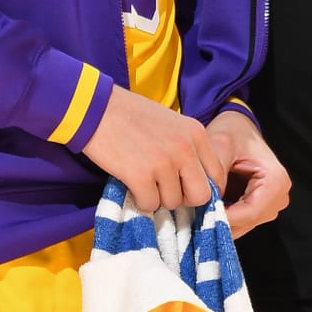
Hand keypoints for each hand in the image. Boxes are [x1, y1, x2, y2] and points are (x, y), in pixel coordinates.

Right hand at [83, 85, 222, 215]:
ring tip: (142, 180)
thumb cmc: (130, 114)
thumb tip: (193, 180)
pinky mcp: (140, 175)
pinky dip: (140, 200)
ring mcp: (164, 162)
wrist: (95, 107)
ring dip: (157, 198)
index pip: (217, 175)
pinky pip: (149, 204)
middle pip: (201, 195)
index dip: (203, 188)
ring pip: (173, 202)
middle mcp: (185, 148)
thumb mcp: (171, 123)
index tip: (186, 189)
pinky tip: (131, 183)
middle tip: (165, 190)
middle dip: (184, 199)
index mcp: (196, 134)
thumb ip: (187, 147)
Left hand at [207, 108, 289, 237]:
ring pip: (241, 226)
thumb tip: (208, 201)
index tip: (199, 216)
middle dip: (219, 221)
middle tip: (193, 215)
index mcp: (276, 180)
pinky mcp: (260, 209)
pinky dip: (222, 219)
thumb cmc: (232, 132)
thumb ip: (216, 172)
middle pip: (247, 222)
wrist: (237, 129)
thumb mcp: (221, 144)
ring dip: (219, 222)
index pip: (250, 212)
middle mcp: (279, 196)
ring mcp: (270, 205)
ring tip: (197, 212)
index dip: (224, 218)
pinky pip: (239, 223)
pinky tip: (206, 210)